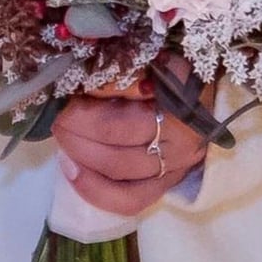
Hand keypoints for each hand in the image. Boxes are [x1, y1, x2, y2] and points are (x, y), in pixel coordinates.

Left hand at [51, 61, 211, 216]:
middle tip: (57, 118)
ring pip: (119, 170)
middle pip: (117, 138)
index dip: (88, 104)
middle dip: (76, 128)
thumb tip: (82, 84)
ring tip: (61, 140)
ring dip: (80, 154)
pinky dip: (95, 190)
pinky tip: (72, 172)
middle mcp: (182, 137)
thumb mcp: (151, 62)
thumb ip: (120, 73)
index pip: (124, 106)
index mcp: (180, 100)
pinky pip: (129, 200)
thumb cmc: (172, 74)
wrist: (204, 98)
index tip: (67, 96)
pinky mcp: (166, 185)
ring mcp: (176, 165)